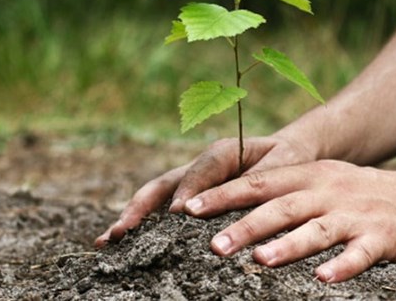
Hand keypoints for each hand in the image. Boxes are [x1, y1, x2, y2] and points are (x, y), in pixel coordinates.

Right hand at [94, 135, 315, 246]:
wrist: (287, 152)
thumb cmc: (287, 159)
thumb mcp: (284, 164)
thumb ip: (263, 178)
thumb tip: (242, 202)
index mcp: (223, 152)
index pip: (201, 171)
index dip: (188, 191)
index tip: (177, 215)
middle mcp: (200, 166)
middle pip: (163, 184)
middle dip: (140, 208)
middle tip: (120, 232)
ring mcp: (191, 181)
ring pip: (156, 196)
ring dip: (132, 217)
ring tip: (107, 241)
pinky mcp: (191, 194)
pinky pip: (163, 207)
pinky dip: (144, 224)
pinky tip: (124, 243)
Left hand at [184, 160, 395, 281]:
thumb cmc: (360, 193)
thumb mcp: (321, 181)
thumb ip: (283, 192)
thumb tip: (233, 209)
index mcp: (309, 176)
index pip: (259, 183)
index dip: (223, 195)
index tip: (189, 208)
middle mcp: (328, 191)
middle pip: (281, 207)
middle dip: (246, 225)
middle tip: (214, 245)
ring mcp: (355, 214)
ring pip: (317, 229)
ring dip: (288, 245)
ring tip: (260, 261)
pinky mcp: (383, 237)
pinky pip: (360, 253)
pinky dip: (342, 266)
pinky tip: (323, 280)